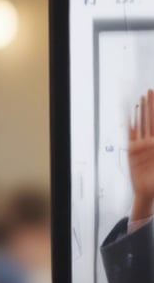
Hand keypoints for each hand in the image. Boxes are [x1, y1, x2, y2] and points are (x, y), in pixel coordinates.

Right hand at [128, 89, 153, 218]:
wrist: (148, 192)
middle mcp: (151, 142)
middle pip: (151, 120)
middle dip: (151, 106)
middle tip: (150, 91)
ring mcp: (141, 146)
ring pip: (141, 125)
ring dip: (141, 112)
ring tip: (140, 99)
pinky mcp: (132, 152)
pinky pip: (130, 135)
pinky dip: (130, 125)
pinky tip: (130, 115)